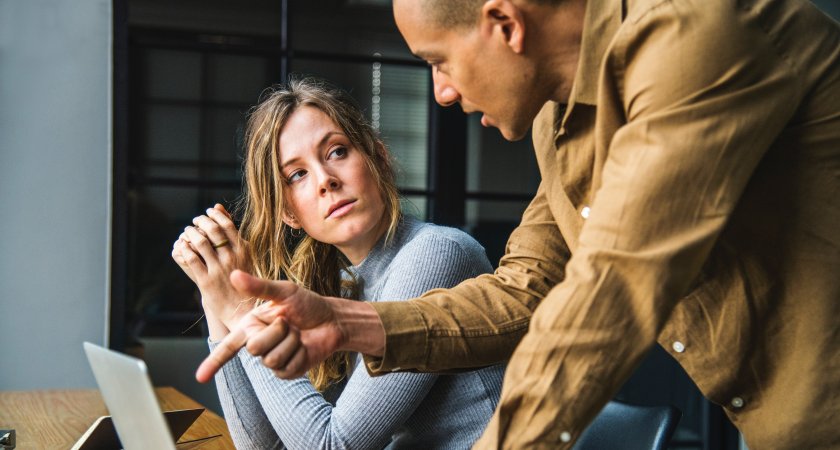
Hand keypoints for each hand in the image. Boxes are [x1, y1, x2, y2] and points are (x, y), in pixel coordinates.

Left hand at [171, 204, 253, 327]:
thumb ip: (232, 233)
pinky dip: (185, 248)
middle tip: (195, 220)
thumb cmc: (243, 280)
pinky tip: (182, 245)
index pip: (227, 224)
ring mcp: (219, 270)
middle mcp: (232, 258)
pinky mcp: (206, 281)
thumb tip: (218, 207)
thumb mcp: (244, 255)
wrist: (242, 310)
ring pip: (200, 243)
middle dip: (201, 221)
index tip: (208, 212)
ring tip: (187, 231)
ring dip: (190, 233)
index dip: (215, 215)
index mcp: (244, 251)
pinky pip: (192, 259)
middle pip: (213, 230)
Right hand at [196, 270, 382, 381]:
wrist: (332, 320)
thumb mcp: (285, 291)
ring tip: (298, 333)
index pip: (228, 346)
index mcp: (251, 325)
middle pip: (254, 348)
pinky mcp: (287, 371)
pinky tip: (304, 347)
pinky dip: (298, 354)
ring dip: (290, 342)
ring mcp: (272, 359)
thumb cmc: (307, 304)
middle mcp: (258, 343)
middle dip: (277, 332)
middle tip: (289, 322)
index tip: (199, 378)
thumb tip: (234, 275)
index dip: (213, 362)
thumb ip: (259, 287)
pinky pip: (286, 368)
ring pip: (271, 359)